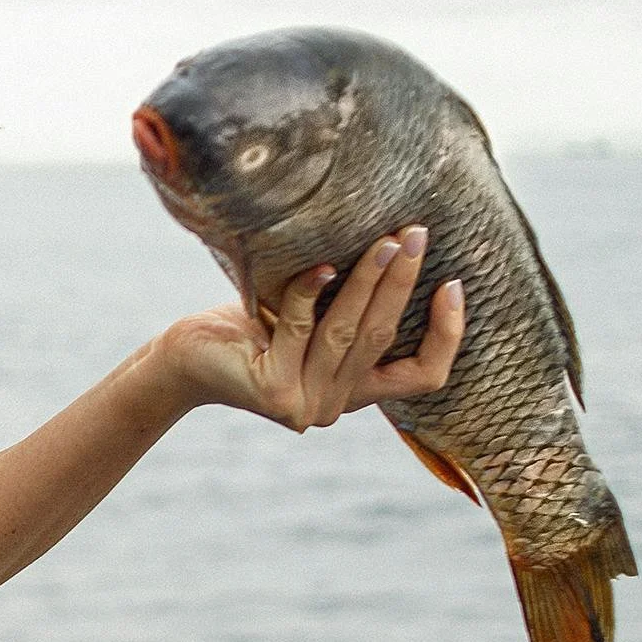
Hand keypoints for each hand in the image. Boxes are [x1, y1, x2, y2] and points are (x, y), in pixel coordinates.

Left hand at [160, 227, 465, 431]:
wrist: (186, 358)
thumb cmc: (251, 329)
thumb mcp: (313, 319)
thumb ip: (351, 307)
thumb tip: (400, 247)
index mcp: (353, 392)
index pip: (422, 376)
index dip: (447, 335)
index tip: (454, 285)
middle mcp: (333, 407)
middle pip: (383, 338)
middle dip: (403, 282)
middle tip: (416, 235)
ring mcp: (304, 404)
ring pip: (347, 332)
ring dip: (369, 281)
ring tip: (384, 241)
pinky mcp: (273, 391)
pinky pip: (300, 328)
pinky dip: (311, 293)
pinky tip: (321, 265)